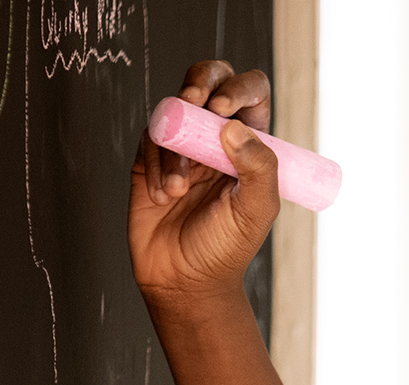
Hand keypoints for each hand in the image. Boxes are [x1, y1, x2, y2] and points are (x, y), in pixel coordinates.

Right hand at [129, 60, 280, 311]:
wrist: (183, 280)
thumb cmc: (225, 249)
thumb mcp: (255, 211)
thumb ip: (258, 167)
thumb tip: (234, 126)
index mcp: (251, 144)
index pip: (251, 93)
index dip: (239, 87)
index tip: (224, 109)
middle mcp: (216, 138)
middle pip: (208, 80)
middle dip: (200, 82)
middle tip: (193, 102)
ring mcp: (182, 144)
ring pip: (172, 111)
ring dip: (175, 148)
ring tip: (179, 192)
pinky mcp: (151, 158)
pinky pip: (150, 140)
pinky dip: (157, 167)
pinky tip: (164, 197)